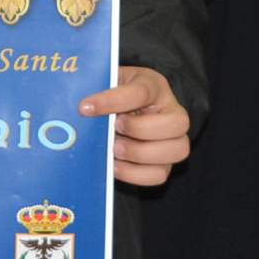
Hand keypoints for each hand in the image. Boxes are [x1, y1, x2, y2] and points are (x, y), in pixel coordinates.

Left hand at [79, 65, 190, 185]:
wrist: (126, 110)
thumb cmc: (117, 95)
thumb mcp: (110, 84)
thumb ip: (100, 92)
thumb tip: (81, 108)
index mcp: (155, 86)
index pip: (140, 92)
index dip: (112, 101)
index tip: (85, 107)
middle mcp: (173, 112)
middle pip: (177, 122)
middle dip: (141, 129)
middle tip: (115, 129)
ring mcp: (175, 139)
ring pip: (177, 150)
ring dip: (141, 153)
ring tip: (115, 149)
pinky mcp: (166, 163)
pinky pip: (160, 174)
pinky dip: (136, 174)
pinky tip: (116, 166)